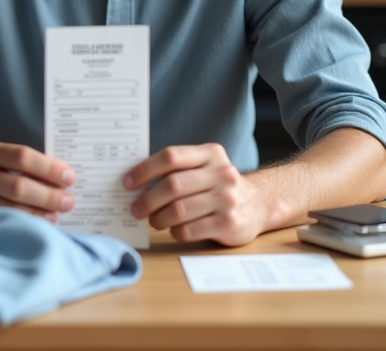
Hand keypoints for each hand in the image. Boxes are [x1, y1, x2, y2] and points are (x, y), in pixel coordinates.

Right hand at [0, 137, 76, 219]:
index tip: (69, 177)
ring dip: (39, 213)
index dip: (49, 168)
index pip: (22, 156)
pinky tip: (37, 224)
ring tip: (56, 215)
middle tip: (68, 201)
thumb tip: (62, 179)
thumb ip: (22, 164)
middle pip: (19, 185)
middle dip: (49, 195)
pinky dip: (24, 223)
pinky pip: (2, 221)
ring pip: (11, 208)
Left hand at [124, 143, 267, 245]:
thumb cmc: (219, 186)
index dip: (145, 169)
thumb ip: (178, 169)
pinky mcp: (229, 224)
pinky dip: (175, 231)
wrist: (259, 205)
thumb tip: (135, 182)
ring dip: (158, 219)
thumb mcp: (205, 167)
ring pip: (179, 210)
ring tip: (153, 221)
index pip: (171, 156)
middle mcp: (221, 174)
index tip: (127, 182)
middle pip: (173, 185)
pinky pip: (189, 230)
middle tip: (135, 209)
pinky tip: (175, 229)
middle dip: (147, 199)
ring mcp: (227, 199)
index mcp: (210, 153)